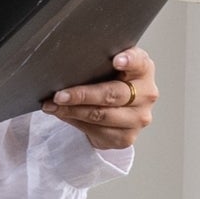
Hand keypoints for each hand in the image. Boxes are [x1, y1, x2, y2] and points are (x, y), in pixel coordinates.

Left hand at [41, 48, 158, 149]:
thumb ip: (98, 61)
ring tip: (53, 105)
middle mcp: (146, 94)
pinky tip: (62, 115)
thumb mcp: (108, 66)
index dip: (129, 61)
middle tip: (59, 95)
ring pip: (101, 115)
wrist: (117, 110)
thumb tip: (63, 66)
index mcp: (143, 70)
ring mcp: (138, 118)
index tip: (116, 61)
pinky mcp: (126, 137)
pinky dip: (75, 122)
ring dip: (72, 111)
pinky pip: (96, 131)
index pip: (139, 62)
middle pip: (112, 94)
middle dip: (82, 95)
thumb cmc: (110, 81)